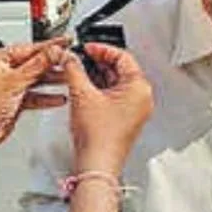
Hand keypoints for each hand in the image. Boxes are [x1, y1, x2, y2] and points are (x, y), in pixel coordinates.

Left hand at [0, 37, 69, 149]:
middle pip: (35, 63)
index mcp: (0, 59)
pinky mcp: (15, 101)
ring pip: (36, 79)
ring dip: (52, 80)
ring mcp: (11, 86)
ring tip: (68, 77)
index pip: (30, 48)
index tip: (65, 42)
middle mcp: (5, 71)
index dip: (49, 46)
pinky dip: (46, 97)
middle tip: (70, 61)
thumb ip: (37, 65)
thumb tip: (53, 51)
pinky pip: (35, 95)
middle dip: (53, 64)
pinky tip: (58, 98)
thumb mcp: (15, 80)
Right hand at [62, 43, 153, 173]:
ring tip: (78, 71)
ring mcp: (134, 109)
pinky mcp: (125, 118)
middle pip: (120, 69)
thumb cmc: (98, 137)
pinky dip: (99, 89)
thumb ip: (74, 70)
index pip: (122, 56)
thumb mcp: (82, 94)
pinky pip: (114, 96)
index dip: (102, 49)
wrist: (97, 163)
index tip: (87, 47)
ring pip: (116, 82)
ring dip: (97, 75)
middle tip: (81, 57)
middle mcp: (141, 98)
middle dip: (98, 62)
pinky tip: (83, 87)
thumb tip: (70, 58)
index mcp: (139, 88)